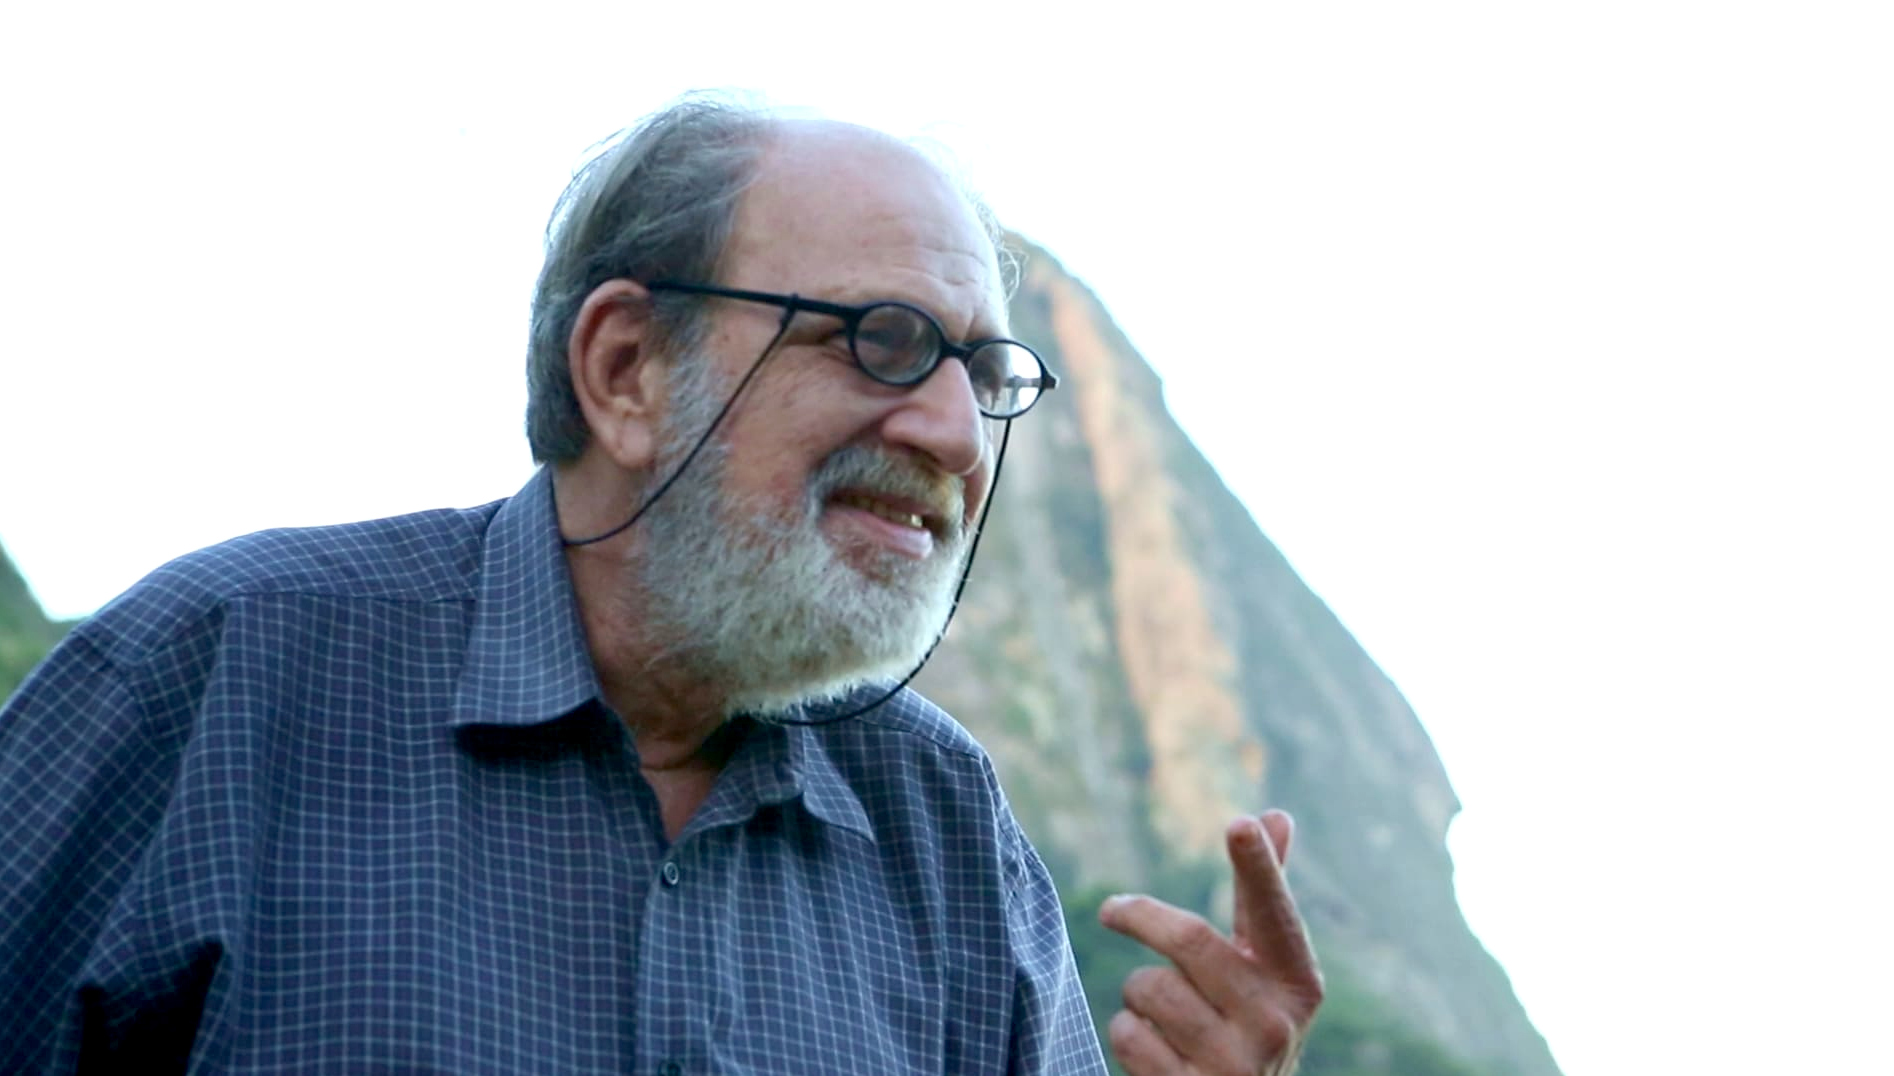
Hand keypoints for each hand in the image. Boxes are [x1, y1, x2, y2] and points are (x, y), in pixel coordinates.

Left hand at [1098, 810, 1323, 1074]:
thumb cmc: (1248, 1019)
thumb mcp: (1266, 967)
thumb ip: (1263, 897)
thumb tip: (1275, 816)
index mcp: (1297, 983)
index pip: (1271, 913)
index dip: (1258, 867)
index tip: (1239, 824)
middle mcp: (1274, 1025)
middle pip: (1188, 939)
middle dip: (1140, 917)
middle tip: (1111, 909)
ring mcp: (1233, 1065)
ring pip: (1148, 988)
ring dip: (1137, 991)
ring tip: (1162, 1012)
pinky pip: (1128, 1035)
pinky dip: (1129, 1033)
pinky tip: (1157, 1051)